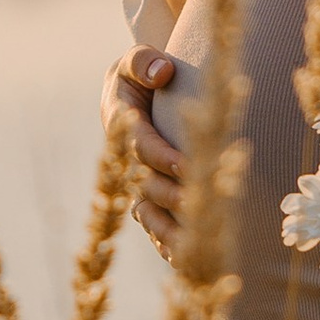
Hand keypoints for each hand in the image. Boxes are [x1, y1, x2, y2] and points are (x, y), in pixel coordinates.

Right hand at [102, 45, 184, 252]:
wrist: (136, 91)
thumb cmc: (141, 72)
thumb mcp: (136, 59)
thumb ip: (143, 61)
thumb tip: (162, 72)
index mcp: (121, 125)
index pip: (142, 147)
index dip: (163, 158)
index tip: (188, 166)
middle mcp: (125, 159)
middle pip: (146, 185)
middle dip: (172, 196)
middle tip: (199, 206)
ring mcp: (134, 180)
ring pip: (147, 211)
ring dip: (167, 230)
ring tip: (191, 247)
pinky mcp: (146, 194)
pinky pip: (152, 223)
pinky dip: (164, 241)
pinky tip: (182, 260)